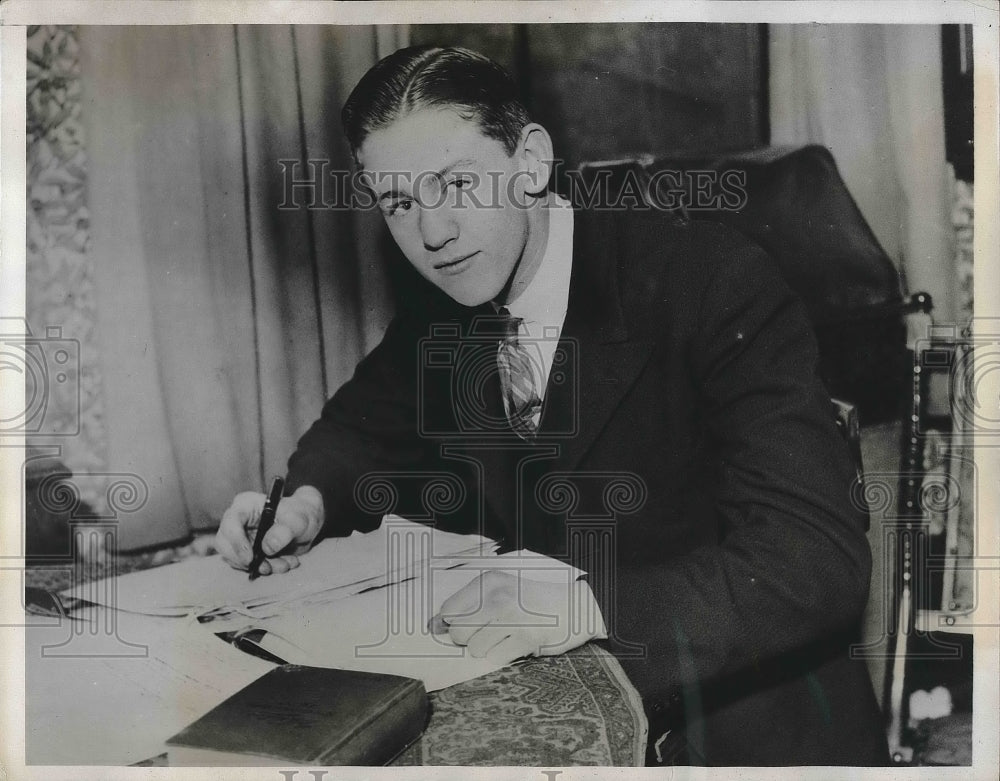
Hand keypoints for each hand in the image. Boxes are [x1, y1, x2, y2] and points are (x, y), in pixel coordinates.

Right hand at [215, 485, 323, 575]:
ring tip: (284, 564)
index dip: (237, 543)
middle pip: (224, 544)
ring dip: (260, 567)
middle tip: (268, 568)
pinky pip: (247, 565)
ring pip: (236, 559)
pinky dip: (265, 568)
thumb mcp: (299, 520)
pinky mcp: (244, 551)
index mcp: (246, 504)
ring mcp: (239, 536)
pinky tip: (283, 563)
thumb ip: (284, 531)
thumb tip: (267, 547)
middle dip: (245, 561)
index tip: (250, 558)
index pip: (230, 523)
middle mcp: (238, 520)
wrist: (305, 525)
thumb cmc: (300, 515)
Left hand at [431, 571, 606, 664]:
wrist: (574, 606)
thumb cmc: (531, 602)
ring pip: (474, 648)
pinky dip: (503, 656)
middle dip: (469, 639)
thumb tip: (433, 626)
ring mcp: (512, 618)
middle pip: (457, 632)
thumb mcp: (500, 592)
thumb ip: (467, 607)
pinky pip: (495, 658)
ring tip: (505, 637)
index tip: (469, 625)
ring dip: (488, 648)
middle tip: (491, 631)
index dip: (454, 623)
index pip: (448, 611)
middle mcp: (497, 597)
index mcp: (488, 582)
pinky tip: (516, 643)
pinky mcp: (525, 638)